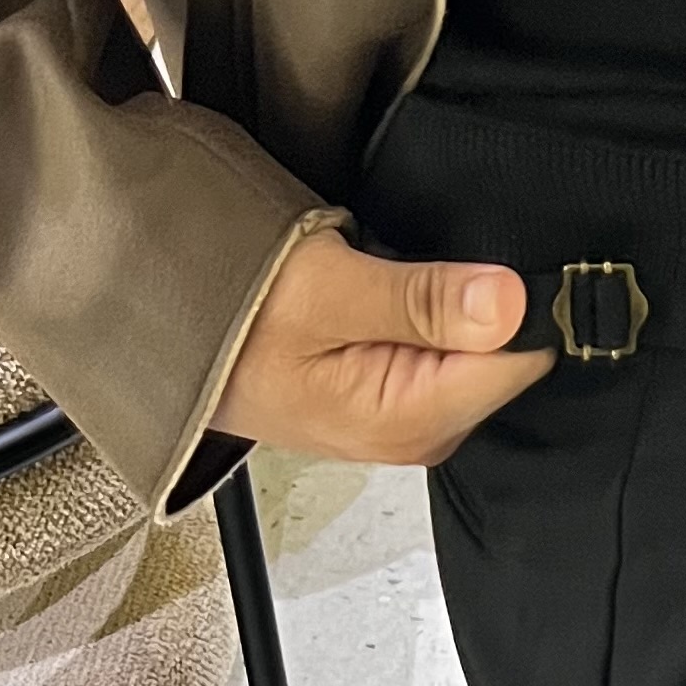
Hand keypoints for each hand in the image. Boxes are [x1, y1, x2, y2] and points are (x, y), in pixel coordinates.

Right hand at [213, 229, 552, 463]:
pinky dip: (433, 313)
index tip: (490, 254)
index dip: (519, 299)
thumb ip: (421, 301)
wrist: (163, 334)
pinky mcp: (395, 396)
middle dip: (483, 301)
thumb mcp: (322, 289)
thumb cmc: (226, 320)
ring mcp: (409, 417)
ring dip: (454, 304)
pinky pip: (447, 350)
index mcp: (412, 419)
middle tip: (418, 256)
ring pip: (478, 349)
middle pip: (506, 356)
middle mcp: (420, 431)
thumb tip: (510, 302)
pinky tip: (392, 290)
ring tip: (394, 270)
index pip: (522, 360)